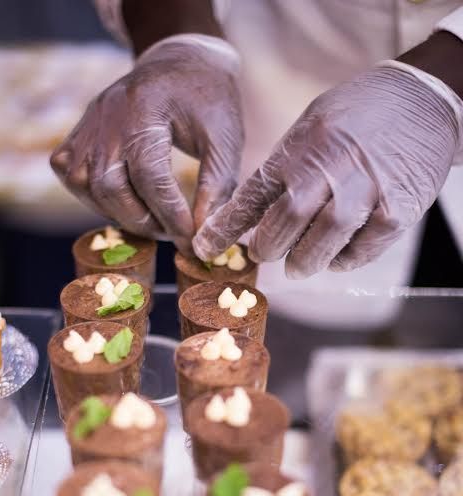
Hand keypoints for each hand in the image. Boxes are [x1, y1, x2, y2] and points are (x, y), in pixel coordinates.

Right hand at [51, 35, 242, 253]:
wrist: (180, 59)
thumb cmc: (207, 97)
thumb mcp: (224, 138)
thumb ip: (216, 186)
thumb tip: (203, 237)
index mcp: (144, 107)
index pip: (150, 177)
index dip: (171, 216)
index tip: (191, 242)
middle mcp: (107, 115)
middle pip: (110, 186)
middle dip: (144, 221)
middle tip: (172, 233)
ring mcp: (87, 123)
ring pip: (87, 186)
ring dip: (121, 214)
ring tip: (154, 221)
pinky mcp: (78, 132)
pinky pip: (71, 176)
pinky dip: (96, 198)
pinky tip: (126, 202)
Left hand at [193, 63, 462, 276]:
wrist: (422, 99)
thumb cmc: (357, 116)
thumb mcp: (310, 127)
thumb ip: (283, 168)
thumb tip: (248, 215)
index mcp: (302, 147)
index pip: (254, 195)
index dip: (226, 228)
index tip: (205, 248)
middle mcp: (332, 167)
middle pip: (286, 222)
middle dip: (268, 247)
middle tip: (263, 254)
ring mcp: (367, 189)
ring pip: (323, 242)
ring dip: (304, 261)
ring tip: (297, 266)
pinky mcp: (398, 209)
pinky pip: (363, 249)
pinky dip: (344, 260)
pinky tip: (336, 259)